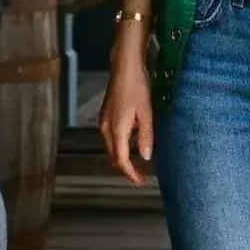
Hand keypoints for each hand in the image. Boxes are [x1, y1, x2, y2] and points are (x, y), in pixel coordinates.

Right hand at [98, 51, 153, 188]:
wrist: (124, 67)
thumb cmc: (137, 88)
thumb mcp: (146, 113)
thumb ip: (146, 136)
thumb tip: (144, 157)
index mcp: (116, 129)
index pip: (120, 160)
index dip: (130, 173)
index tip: (140, 182)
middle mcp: (105, 128)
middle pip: (112, 156)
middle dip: (125, 169)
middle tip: (140, 177)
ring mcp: (103, 121)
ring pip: (110, 148)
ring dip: (121, 158)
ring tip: (136, 165)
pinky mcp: (105, 115)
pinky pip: (110, 138)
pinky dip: (119, 147)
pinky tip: (130, 145)